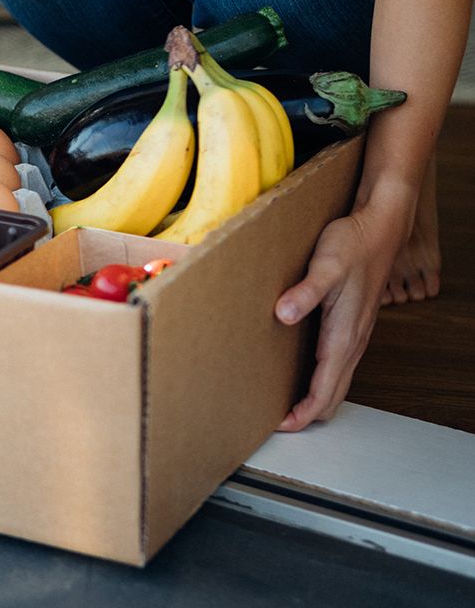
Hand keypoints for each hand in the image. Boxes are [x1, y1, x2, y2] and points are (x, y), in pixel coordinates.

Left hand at [273, 205, 405, 430]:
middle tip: (275, 422)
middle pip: (332, 396)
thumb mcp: (325, 266)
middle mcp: (352, 342)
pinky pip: (337, 366)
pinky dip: (320, 381)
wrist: (378, 228)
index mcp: (344, 336)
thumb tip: (284, 314)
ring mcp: (354, 336)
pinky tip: (300, 373)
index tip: (279, 425)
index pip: (324, 391)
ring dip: (314, 399)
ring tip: (283, 405)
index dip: (302, 414)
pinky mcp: (351, 326)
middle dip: (306, 415)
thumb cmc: (352, 245)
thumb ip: (305, 291)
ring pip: (337, 383)